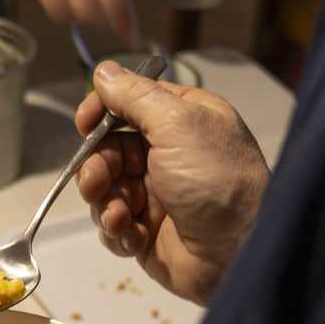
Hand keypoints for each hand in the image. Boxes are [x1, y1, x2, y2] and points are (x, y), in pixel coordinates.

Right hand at [74, 59, 269, 304]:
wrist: (238, 252)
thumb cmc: (217, 181)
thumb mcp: (177, 123)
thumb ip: (135, 96)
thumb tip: (104, 71)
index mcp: (182, 121)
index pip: (129, 105)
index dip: (102, 113)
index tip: (85, 124)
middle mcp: (168, 155)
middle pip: (108, 151)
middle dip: (96, 167)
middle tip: (96, 182)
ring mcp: (157, 196)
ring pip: (104, 191)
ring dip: (104, 203)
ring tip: (119, 216)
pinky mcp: (147, 233)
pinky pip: (113, 227)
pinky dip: (117, 232)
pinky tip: (135, 236)